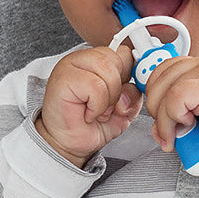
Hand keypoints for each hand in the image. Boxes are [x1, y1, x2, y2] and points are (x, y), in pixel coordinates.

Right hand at [34, 45, 141, 167]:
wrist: (69, 144)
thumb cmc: (91, 124)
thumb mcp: (124, 109)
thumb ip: (133, 94)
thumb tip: (134, 85)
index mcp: (98, 61)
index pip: (125, 53)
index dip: (130, 75)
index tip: (125, 94)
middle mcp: (84, 59)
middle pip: (118, 60)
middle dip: (119, 90)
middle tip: (107, 106)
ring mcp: (71, 65)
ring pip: (108, 72)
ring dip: (108, 99)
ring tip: (95, 110)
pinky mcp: (63, 78)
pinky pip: (96, 87)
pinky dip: (97, 106)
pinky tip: (87, 112)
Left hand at [142, 56, 198, 189]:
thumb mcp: (194, 117)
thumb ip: (172, 113)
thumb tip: (154, 126)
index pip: (161, 71)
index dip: (156, 97)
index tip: (165, 119)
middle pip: (157, 79)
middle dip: (157, 110)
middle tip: (173, 131)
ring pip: (163, 90)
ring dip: (164, 118)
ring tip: (182, 132)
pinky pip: (174, 98)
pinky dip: (172, 119)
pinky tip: (189, 128)